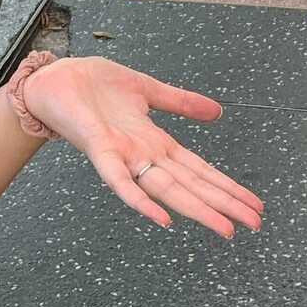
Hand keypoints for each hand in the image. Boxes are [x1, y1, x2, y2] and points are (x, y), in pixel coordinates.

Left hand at [19, 57, 262, 236]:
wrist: (54, 78)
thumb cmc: (93, 86)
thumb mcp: (147, 90)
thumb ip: (180, 103)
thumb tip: (216, 112)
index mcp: (156, 143)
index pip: (199, 170)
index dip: (226, 187)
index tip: (253, 205)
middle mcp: (143, 156)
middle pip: (190, 185)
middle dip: (222, 205)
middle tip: (253, 225)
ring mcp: (123, 155)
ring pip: (165, 188)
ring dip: (195, 209)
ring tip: (222, 228)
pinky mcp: (99, 148)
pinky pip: (120, 180)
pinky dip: (140, 201)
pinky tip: (160, 219)